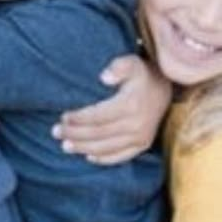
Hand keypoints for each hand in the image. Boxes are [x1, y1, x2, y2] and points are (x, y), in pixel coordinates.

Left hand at [54, 54, 171, 164]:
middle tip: (56, 132)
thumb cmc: (141, 74)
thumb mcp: (131, 62)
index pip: (97, 116)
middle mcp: (136, 125)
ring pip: (106, 148)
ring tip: (65, 146)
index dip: (78, 118)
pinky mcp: (143, 145)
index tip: (63, 116)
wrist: (165, 88)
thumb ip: (118, 67)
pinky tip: (88, 156)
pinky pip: (121, 156)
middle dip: (75, 134)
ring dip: (84, 148)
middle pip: (98, 134)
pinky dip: (103, 159)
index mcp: (130, 105)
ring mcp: (140, 137)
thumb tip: (103, 77)